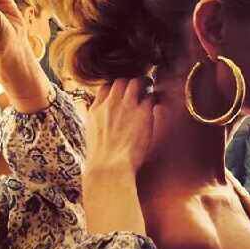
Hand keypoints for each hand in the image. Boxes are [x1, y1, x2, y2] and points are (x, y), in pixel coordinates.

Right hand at [82, 78, 154, 234]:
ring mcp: (126, 105)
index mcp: (95, 110)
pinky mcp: (143, 112)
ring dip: (144, 84)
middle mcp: (110, 104)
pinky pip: (151, 96)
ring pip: (136, 82)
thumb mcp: (92, 137)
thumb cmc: (102, 161)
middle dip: (130, 82)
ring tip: (150, 88)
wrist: (109, 168)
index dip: (115, 88)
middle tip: (139, 87)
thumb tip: (102, 124)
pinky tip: (158, 103)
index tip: (123, 93)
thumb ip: (98, 124)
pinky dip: (155, 98)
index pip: (105, 87)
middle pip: (120, 80)